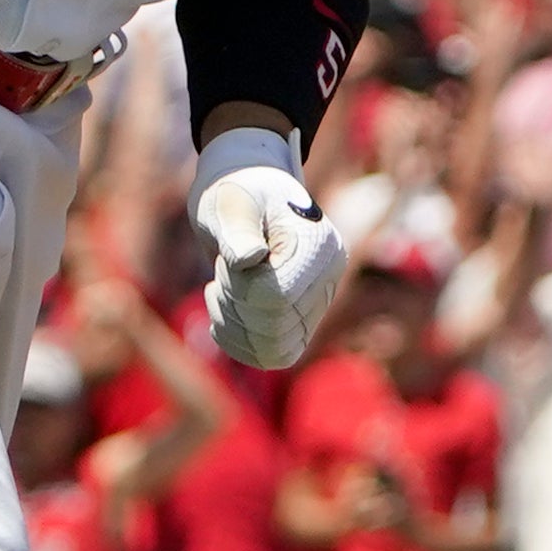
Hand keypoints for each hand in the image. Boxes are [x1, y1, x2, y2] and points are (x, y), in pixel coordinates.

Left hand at [191, 128, 344, 371]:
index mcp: (319, 245)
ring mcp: (317, 303)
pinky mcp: (301, 322)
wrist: (244, 201)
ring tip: (223, 289)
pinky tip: (225, 313)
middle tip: (225, 270)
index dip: (240, 287)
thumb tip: (250, 258)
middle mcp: (328, 279)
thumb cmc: (235, 194)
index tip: (230, 259)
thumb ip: (237, 228)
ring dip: (234, 326)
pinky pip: (274, 356)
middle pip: (275, 327)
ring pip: (274, 350)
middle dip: (234, 305)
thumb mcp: (229, 202)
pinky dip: (239, 343)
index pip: (277, 296)